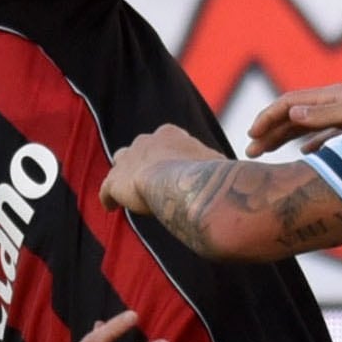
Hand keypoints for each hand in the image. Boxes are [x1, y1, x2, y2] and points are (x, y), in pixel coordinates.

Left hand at [99, 124, 218, 213]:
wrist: (182, 184)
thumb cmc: (205, 174)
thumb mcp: (216, 164)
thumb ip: (215, 167)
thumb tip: (234, 175)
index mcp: (169, 134)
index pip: (163, 141)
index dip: (165, 156)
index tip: (170, 170)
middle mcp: (145, 141)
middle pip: (139, 148)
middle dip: (142, 162)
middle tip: (147, 180)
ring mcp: (128, 159)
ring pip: (120, 162)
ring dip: (123, 174)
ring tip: (126, 190)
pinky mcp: (115, 181)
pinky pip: (106, 189)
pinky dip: (108, 198)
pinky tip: (110, 207)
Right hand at [246, 83, 341, 156]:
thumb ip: (326, 116)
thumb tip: (291, 115)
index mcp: (334, 96)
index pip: (290, 103)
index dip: (268, 118)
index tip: (251, 136)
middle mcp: (337, 102)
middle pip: (294, 115)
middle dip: (270, 132)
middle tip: (250, 151)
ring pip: (307, 126)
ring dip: (284, 139)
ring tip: (265, 154)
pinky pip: (325, 135)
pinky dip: (310, 145)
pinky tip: (303, 156)